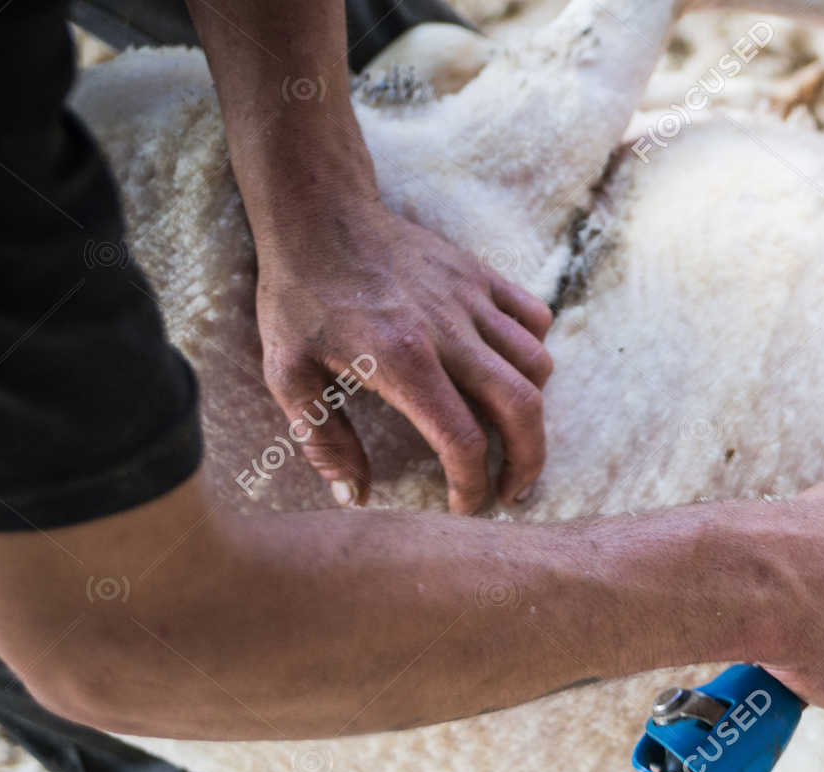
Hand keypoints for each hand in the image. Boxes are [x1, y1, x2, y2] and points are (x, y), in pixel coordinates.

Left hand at [255, 199, 553, 512]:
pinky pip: (533, 318)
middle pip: (522, 408)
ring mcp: (471, 299)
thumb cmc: (299, 296)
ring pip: (536, 365)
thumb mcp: (287, 373)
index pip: (462, 440)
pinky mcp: (481, 275)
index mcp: (403, 360)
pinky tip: (507, 371)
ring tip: (510, 434)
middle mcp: (449, 330)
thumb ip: (323, 440)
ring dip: (532, 409)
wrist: (317, 213)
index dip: (471, 486)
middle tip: (513, 490)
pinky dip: (532, 351)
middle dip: (528, 461)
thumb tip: (355, 497)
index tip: (463, 506)